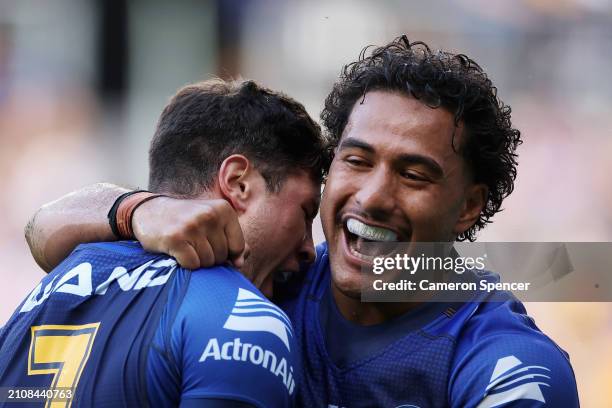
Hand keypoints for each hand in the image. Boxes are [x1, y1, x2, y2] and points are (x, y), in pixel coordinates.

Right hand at [132, 197, 247, 269]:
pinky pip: (192, 265)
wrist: (149, 211)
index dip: (227, 254)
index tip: (212, 247)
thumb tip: (240, 262)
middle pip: (222, 256)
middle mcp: (210, 215)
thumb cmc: (187, 222)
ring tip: (186, 247)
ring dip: (197, 261)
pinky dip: (185, 264)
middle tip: (194, 245)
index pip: (238, 247)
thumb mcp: (213, 223)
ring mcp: (192, 226)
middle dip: (210, 258)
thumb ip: (233, 240)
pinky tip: (177, 252)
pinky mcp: (175, 238)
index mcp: (224, 209)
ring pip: (207, 262)